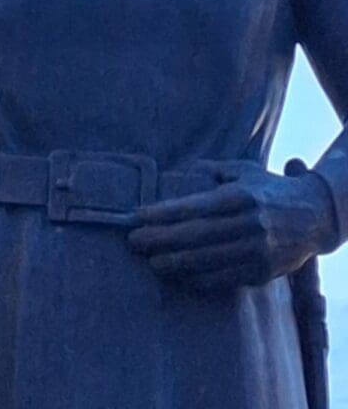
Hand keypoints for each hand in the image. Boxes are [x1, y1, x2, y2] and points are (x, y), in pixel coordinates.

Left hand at [127, 160, 336, 291]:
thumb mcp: (244, 171)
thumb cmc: (269, 189)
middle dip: (160, 239)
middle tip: (133, 242)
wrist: (314, 217)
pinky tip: (178, 276)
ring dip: (174, 263)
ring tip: (150, 262)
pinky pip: (223, 279)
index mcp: (240, 196)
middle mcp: (249, 224)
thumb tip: (182, 169)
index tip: (138, 216)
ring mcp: (256, 251)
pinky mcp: (261, 273)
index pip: (194, 207)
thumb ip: (212, 171)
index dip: (163, 214)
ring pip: (206, 261)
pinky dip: (197, 279)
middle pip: (195, 236)